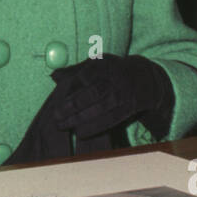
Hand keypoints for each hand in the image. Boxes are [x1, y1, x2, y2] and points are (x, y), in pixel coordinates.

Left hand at [49, 55, 174, 138]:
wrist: (143, 77)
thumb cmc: (111, 71)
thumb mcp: (96, 64)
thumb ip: (75, 70)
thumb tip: (53, 75)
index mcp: (104, 64)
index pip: (85, 76)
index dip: (70, 88)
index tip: (57, 97)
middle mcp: (115, 78)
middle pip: (93, 93)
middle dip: (73, 106)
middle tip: (56, 115)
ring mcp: (124, 94)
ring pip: (101, 109)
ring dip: (81, 119)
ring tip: (64, 125)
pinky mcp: (129, 108)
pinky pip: (111, 120)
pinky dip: (95, 127)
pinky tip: (80, 133)